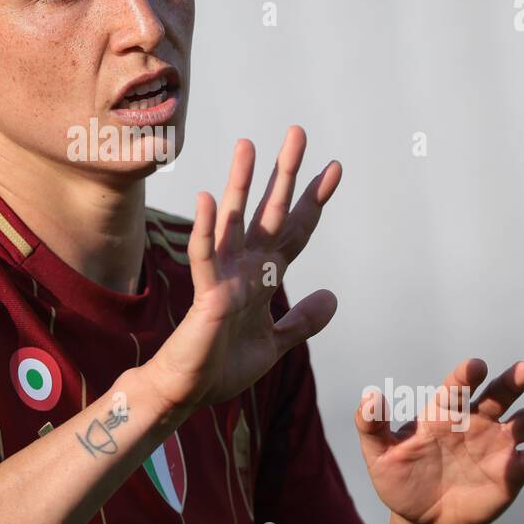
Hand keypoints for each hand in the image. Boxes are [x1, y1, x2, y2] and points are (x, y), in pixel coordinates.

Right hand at [143, 125, 342, 413]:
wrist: (188, 391)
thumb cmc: (223, 365)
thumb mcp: (276, 343)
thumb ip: (302, 321)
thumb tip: (332, 296)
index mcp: (264, 277)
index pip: (295, 230)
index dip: (315, 200)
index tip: (335, 167)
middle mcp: (245, 267)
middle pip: (271, 212)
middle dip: (286, 174)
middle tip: (298, 132)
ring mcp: (224, 276)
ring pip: (235, 222)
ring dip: (242, 184)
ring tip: (248, 145)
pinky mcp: (206, 294)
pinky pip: (205, 257)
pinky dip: (206, 230)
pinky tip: (208, 200)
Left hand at [355, 358, 523, 523]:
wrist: (422, 521)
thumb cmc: (399, 482)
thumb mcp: (378, 456)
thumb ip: (371, 426)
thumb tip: (370, 397)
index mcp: (443, 414)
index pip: (456, 388)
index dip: (465, 377)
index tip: (476, 367)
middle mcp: (475, 423)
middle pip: (498, 396)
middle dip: (512, 383)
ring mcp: (496, 446)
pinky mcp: (512, 472)